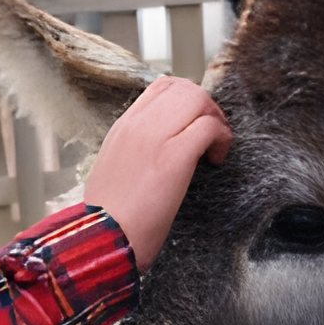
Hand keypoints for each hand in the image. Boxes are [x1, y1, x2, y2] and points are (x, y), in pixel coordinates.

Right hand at [84, 77, 231, 270]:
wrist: (102, 238)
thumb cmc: (110, 217)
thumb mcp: (115, 169)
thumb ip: (135, 151)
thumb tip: (161, 149)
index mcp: (124, 127)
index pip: (162, 87)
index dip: (188, 99)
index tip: (195, 123)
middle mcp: (138, 125)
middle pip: (185, 88)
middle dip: (207, 107)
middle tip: (212, 135)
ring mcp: (155, 137)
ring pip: (198, 99)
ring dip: (216, 119)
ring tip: (215, 147)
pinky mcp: (173, 157)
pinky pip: (208, 127)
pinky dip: (221, 138)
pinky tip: (216, 160)